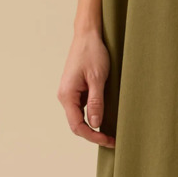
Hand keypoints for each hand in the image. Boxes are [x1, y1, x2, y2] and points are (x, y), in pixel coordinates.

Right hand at [58, 29, 115, 146]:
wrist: (88, 35)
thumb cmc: (92, 53)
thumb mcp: (97, 79)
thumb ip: (96, 102)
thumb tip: (95, 124)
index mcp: (67, 95)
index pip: (77, 125)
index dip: (92, 136)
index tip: (108, 140)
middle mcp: (65, 96)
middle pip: (76, 124)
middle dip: (93, 134)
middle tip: (112, 140)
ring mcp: (70, 93)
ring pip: (79, 117)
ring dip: (93, 126)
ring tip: (110, 132)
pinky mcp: (75, 89)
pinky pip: (82, 108)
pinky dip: (93, 115)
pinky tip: (105, 117)